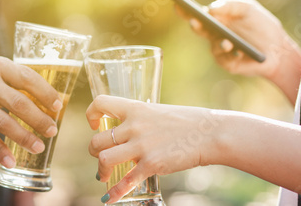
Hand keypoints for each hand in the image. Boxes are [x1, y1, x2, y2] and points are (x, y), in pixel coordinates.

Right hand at [0, 56, 61, 167]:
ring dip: (24, 137)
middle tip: (52, 130)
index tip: (58, 106)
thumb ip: (19, 82)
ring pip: (4, 122)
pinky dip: (0, 151)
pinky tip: (12, 161)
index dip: (45, 93)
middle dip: (39, 119)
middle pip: (18, 103)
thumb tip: (51, 103)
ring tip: (39, 147)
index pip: (28, 78)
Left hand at [87, 95, 220, 203]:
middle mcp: (134, 126)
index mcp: (136, 109)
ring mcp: (141, 146)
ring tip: (105, 175)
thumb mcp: (159, 112)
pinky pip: (125, 181)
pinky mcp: (151, 164)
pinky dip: (115, 192)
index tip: (95, 124)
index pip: (101, 103)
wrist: (209, 133)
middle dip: (93, 151)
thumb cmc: (187, 122)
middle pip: (97, 140)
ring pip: (104, 159)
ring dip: (101, 170)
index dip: (91, 114)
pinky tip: (109, 198)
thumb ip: (142, 120)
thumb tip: (130, 130)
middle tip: (99, 156)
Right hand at [177, 0, 300, 92]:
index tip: (177, 4)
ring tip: (227, 42)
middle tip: (195, 21)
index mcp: (217, 20)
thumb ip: (230, 4)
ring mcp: (219, 49)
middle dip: (196, 25)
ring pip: (213, 45)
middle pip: (199, 29)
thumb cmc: (262, 26)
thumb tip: (210, 8)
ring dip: (219, 43)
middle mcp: (214, 34)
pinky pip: (225, 58)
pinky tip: (239, 52)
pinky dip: (232, 54)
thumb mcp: (248, 8)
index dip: (185, 10)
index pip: (197, 14)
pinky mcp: (227, 62)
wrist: (279, 48)